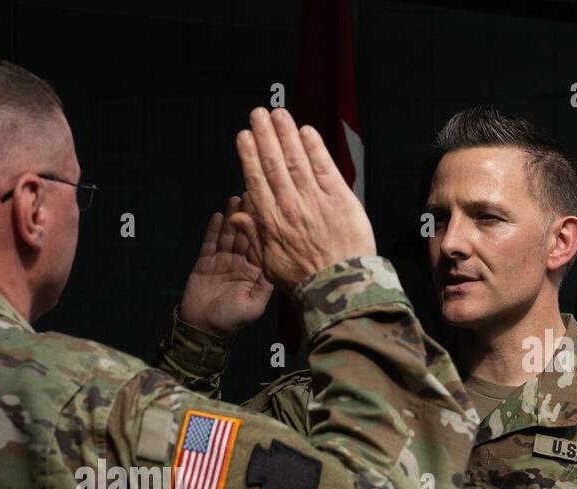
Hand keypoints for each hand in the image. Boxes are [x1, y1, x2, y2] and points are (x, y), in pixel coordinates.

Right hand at [178, 196, 273, 335]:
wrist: (201, 328)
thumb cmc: (230, 321)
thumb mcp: (254, 307)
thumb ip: (264, 286)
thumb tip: (276, 264)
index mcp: (254, 273)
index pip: (261, 245)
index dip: (264, 227)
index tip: (268, 208)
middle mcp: (240, 264)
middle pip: (246, 235)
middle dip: (249, 216)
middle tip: (253, 194)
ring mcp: (222, 262)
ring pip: (229, 235)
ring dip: (233, 217)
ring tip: (237, 198)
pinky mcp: (205, 262)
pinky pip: (210, 243)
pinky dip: (214, 229)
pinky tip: (219, 215)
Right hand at [230, 107, 375, 291]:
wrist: (339, 287)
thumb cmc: (305, 279)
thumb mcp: (269, 264)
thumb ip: (253, 236)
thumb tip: (237, 216)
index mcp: (271, 222)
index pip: (256, 180)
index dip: (249, 155)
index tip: (244, 136)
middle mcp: (291, 206)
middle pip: (274, 164)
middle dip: (265, 136)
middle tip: (258, 114)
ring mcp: (315, 200)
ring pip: (296, 159)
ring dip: (286, 134)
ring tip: (278, 114)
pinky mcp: (340, 198)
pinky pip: (324, 166)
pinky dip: (314, 147)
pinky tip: (306, 131)